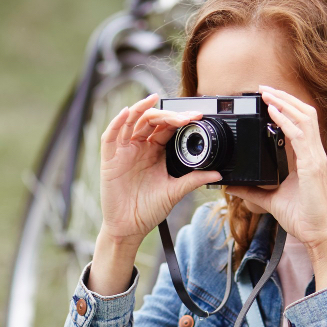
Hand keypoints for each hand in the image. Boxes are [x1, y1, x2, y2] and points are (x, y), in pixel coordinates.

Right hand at [99, 93, 221, 246]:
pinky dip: (117, 122)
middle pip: (151, 121)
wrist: (130, 228)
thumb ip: (194, 180)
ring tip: (152, 99)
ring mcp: (124, 152)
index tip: (197, 117)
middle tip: (183, 116)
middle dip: (167, 114)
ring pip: (130, 122)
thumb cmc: (149, 210)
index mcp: (156, 152)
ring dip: (140, 109)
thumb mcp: (175, 192)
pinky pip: (110, 136)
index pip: (167, 128)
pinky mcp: (109, 159)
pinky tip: (126, 113)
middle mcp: (140, 147)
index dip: (180, 119)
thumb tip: (217, 173)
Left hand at [225, 85, 326, 289]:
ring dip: (285, 103)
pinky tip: (273, 113)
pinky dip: (286, 122)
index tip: (268, 99)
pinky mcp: (312, 167)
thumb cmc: (302, 217)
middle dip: (285, 98)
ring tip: (268, 94)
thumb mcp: (270, 200)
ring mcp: (315, 159)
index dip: (287, 108)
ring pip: (305, 119)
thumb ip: (253, 192)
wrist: (317, 234)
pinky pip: (300, 137)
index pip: (300, 124)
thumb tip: (233, 187)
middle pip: (304, 114)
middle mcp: (314, 154)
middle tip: (265, 88)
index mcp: (307, 158)